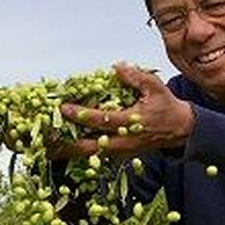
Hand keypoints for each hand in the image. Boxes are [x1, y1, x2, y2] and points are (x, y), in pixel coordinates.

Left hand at [57, 62, 194, 156]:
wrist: (179, 129)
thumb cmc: (165, 105)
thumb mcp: (155, 86)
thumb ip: (135, 76)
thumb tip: (116, 67)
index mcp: (131, 123)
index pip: (102, 120)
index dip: (81, 114)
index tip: (62, 108)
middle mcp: (123, 142)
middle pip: (89, 147)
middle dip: (67, 144)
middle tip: (45, 138)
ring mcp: (120, 152)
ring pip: (89, 156)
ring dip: (68, 152)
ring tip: (46, 149)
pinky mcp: (118, 157)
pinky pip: (94, 158)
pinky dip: (77, 154)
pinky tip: (60, 151)